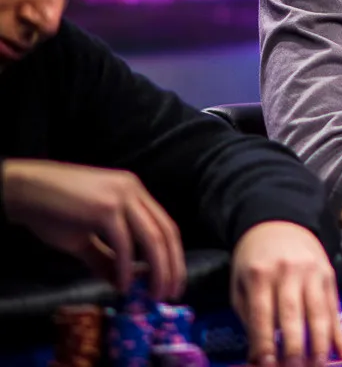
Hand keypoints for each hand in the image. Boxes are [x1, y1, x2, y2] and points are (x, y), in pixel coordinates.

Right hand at [1, 159, 185, 299]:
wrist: (23, 192)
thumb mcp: (84, 238)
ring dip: (158, 269)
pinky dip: (126, 267)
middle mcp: (134, 191)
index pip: (166, 226)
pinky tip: (123, 285)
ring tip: (154, 294)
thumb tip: (123, 283)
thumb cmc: (50, 212)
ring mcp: (122, 197)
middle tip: (170, 294)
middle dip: (173, 266)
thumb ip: (106, 258)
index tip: (174, 282)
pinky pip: (124, 243)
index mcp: (135, 193)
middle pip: (166, 232)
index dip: (174, 256)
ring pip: (153, 237)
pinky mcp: (105, 208)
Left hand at [230, 221, 341, 366]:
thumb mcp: (242, 283)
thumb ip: (250, 316)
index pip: (263, 314)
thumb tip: (259, 356)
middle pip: (294, 315)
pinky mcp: (330, 276)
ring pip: (319, 313)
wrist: (280, 224)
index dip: (265, 342)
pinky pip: (335, 309)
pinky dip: (340, 335)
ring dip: (320, 344)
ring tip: (318, 365)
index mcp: (260, 274)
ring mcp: (313, 273)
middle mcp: (289, 272)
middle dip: (295, 348)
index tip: (267, 364)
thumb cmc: (255, 260)